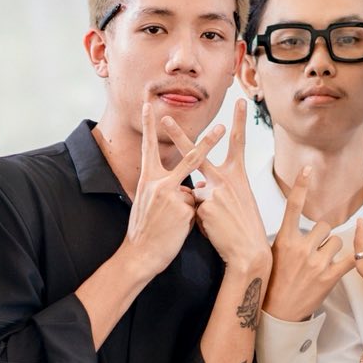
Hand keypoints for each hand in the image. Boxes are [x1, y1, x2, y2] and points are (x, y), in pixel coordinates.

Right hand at [122, 102, 214, 277]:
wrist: (140, 254)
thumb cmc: (143, 230)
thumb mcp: (147, 203)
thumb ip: (164, 189)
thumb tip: (182, 187)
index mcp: (148, 179)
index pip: (148, 147)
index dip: (148, 126)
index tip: (149, 107)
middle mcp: (159, 183)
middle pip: (189, 158)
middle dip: (207, 143)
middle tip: (222, 127)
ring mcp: (173, 196)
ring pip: (193, 194)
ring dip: (188, 208)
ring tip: (172, 220)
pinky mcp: (184, 210)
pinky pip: (195, 211)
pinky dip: (190, 221)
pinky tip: (176, 231)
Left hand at [167, 102, 269, 276]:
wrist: (248, 251)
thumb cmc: (243, 226)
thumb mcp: (236, 201)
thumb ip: (216, 188)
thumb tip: (198, 185)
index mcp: (237, 175)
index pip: (238, 142)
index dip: (240, 121)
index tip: (241, 101)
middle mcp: (225, 179)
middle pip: (197, 153)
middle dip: (179, 136)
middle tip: (165, 118)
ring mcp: (213, 191)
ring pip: (194, 193)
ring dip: (200, 208)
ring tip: (219, 222)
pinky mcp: (203, 206)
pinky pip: (192, 209)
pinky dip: (198, 219)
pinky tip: (213, 228)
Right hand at [262, 166, 360, 323]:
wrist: (278, 313)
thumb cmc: (274, 284)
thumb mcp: (273, 256)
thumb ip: (285, 238)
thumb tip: (291, 224)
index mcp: (285, 240)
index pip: (293, 206)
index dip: (300, 186)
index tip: (307, 169)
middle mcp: (301, 248)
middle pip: (323, 226)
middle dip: (322, 236)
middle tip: (314, 252)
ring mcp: (316, 263)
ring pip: (336, 241)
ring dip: (333, 250)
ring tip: (322, 264)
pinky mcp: (329, 277)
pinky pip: (350, 259)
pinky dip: (352, 259)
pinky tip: (348, 262)